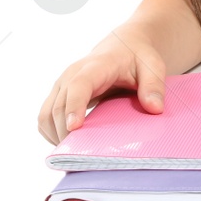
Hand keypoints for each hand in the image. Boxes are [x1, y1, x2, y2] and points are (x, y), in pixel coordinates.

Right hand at [38, 30, 165, 144]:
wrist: (124, 46)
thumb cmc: (138, 57)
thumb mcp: (153, 66)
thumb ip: (154, 85)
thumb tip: (155, 109)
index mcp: (95, 66)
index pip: (78, 86)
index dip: (74, 107)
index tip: (74, 128)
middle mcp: (71, 75)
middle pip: (58, 106)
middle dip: (64, 131)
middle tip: (80, 155)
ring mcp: (61, 86)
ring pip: (46, 114)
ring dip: (55, 135)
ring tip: (74, 153)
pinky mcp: (58, 96)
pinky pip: (45, 118)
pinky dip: (51, 133)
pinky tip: (68, 144)